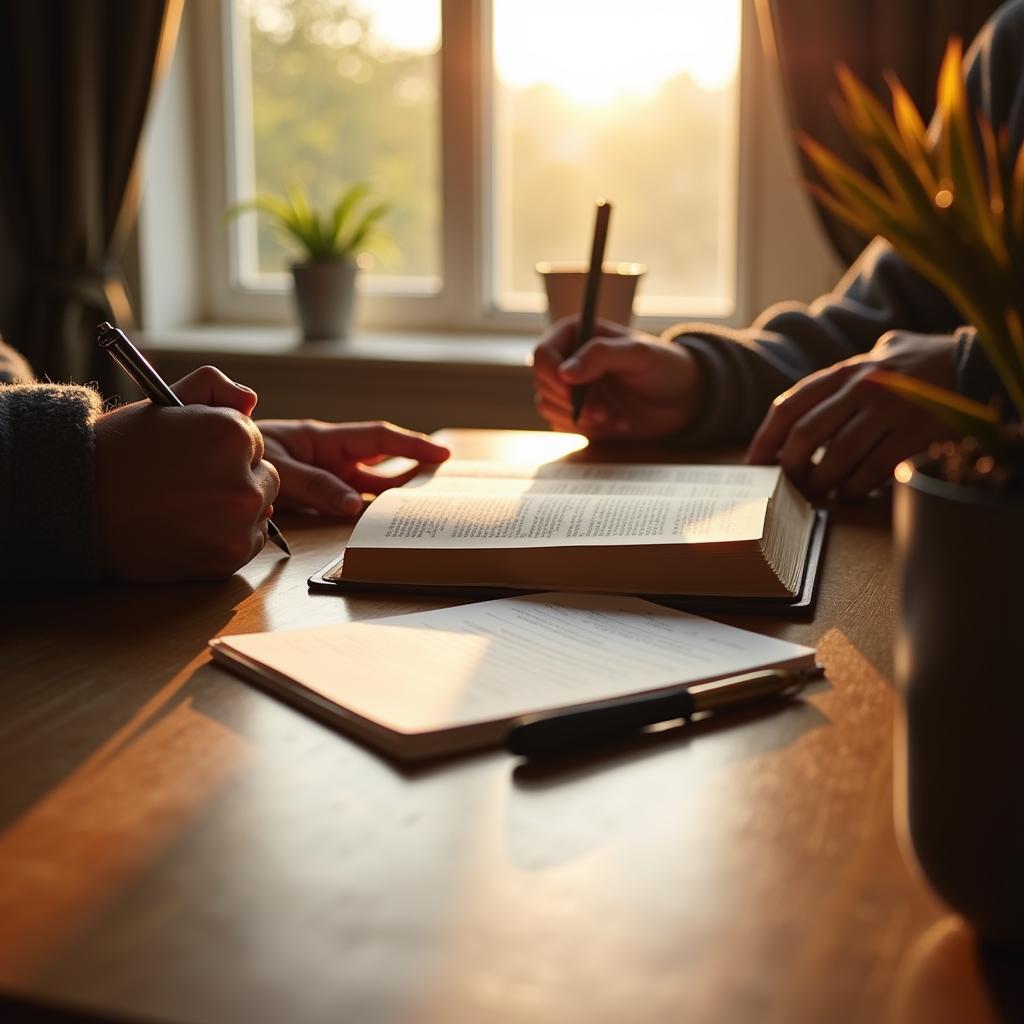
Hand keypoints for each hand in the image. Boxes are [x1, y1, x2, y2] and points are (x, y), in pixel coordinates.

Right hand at [94, 366, 279, 580]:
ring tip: (187, 507)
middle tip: (188, 484)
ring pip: (260, 510)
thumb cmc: (120, 451)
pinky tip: (191, 529)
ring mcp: (240, 521)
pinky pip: (249, 541)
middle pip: (266, 477)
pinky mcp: (231, 555)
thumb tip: (250, 401)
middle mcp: (245, 479)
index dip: (221, 448)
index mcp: (232, 434)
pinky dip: (228, 537)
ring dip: (236, 509)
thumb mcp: (165, 403)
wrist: (76, 506)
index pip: (253, 442)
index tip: (190, 456)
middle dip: (237, 478)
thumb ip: (214, 388)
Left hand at [257, 419, 450, 514]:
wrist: (206, 466)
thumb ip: (316, 485)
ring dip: (392, 493)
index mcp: (325, 441)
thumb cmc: (242, 456)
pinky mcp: (314, 496)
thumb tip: (354, 505)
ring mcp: (323, 476)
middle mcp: (330, 457)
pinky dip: (366, 511)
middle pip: (381, 462)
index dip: (412, 445)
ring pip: (368, 485)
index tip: (442, 454)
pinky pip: (347, 503)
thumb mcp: (278, 469)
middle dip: (413, 468)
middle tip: (444, 482)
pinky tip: (380, 522)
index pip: (378, 439)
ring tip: (422, 504)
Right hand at [533, 316, 700, 439]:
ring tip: (613, 416)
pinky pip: (563, 425)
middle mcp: (569, 360)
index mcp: (578, 334)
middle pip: (543, 383)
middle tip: (602, 410)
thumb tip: (565, 371)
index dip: (553, 375)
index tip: (573, 392)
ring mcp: (571, 388)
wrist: (683, 400)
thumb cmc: (665, 367)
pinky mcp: (577, 413)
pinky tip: (616, 423)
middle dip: (571, 402)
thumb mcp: (639, 354)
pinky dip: (588, 429)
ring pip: (549, 407)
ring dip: (580, 418)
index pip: (543, 353)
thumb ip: (601, 355)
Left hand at [746, 331, 959, 498]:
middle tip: (790, 486)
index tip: (754, 464)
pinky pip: (874, 468)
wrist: (972, 363)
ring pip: (837, 455)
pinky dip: (856, 487)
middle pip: (805, 434)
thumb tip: (799, 412)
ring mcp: (889, 409)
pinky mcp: (915, 431)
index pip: (790, 406)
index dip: (766, 438)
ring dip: (822, 482)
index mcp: (844, 371)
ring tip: (820, 493)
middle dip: (791, 467)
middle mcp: (861, 387)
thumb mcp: (874, 358)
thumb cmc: (916, 365)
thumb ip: (839, 380)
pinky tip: (850, 495)